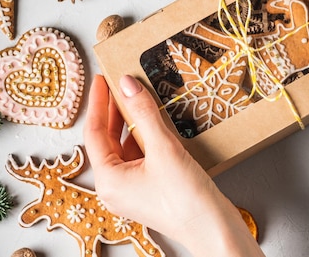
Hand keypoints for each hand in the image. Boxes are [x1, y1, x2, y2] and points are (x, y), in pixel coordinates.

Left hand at [84, 75, 263, 256]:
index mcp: (109, 180)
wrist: (213, 229)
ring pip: (126, 148)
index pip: (94, 133)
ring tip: (142, 99)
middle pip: (108, 141)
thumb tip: (128, 84)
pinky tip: (158, 124)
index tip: (103, 79)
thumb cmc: (185, 198)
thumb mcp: (163, 149)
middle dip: (116, 112)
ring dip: (133, 124)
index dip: (98, 103)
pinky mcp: (150, 190)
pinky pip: (141, 158)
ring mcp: (133, 190)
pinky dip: (146, 138)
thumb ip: (144, 113)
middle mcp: (115, 187)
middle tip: (122, 84)